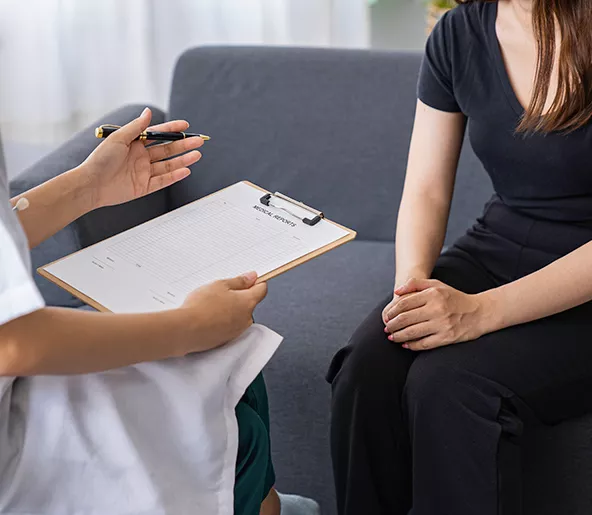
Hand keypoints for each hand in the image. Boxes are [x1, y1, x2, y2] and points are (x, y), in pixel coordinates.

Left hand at [81, 107, 203, 208]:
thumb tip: (148, 113)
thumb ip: (136, 127)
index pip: (158, 135)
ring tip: (197, 154)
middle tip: (198, 141)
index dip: (172, 130)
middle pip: (167, 150)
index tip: (185, 126)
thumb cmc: (100, 160)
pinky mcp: (144, 187)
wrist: (91, 184)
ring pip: (168, 165)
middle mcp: (141, 157)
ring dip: (183, 160)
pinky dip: (175, 176)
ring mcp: (144, 173)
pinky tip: (186, 170)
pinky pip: (163, 181)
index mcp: (134, 144)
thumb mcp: (118, 138)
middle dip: (183, 145)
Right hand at [181, 271, 267, 351]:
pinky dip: (223, 320)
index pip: (261, 289)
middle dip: (239, 296)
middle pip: (249, 303)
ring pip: (238, 315)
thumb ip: (239, 281)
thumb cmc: (201, 307)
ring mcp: (237, 331)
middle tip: (222, 291)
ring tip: (212, 304)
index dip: (255, 282)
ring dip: (230, 309)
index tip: (248, 279)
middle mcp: (246, 319)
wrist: (187, 330)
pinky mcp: (227, 339)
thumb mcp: (220, 285)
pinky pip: (229, 326)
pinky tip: (209, 316)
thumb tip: (251, 277)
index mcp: (248, 303)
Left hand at [383, 278, 487, 350]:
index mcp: (433, 295)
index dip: (391, 312)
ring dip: (398, 336)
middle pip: (405, 319)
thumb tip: (396, 292)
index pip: (404, 304)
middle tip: (386, 328)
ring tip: (391, 337)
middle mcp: (437, 309)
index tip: (386, 317)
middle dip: (391, 325)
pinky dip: (411, 345)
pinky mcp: (447, 338)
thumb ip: (415, 284)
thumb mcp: (437, 285)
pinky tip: (405, 344)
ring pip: (412, 333)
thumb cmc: (454, 297)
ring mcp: (442, 324)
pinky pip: (424, 344)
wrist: (480, 312)